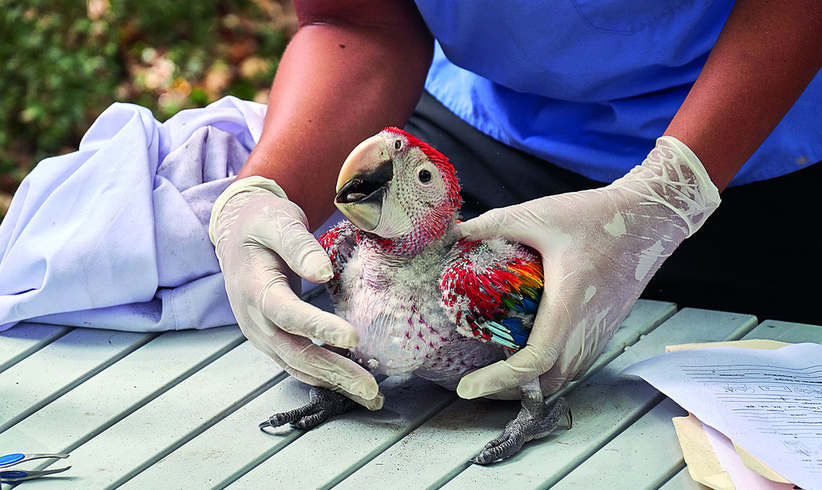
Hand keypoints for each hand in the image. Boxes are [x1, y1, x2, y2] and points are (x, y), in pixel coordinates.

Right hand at [209, 176, 382, 409]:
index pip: (287, 313)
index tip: (352, 336)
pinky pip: (297, 363)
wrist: (237, 234)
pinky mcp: (272, 339)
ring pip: (297, 365)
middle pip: (294, 352)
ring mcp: (261, 333)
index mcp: (254, 287)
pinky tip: (350, 385)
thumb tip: (322, 271)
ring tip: (369, 396)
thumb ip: (298, 245)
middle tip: (370, 387)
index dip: (318, 327)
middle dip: (334, 371)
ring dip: (333, 382)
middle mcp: (254, 319)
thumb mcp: (277, 222)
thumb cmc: (261, 223)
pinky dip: (324, 376)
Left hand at [455, 137, 720, 398]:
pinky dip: (549, 372)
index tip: (466, 387)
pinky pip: (575, 365)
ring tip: (495, 373)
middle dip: (508, 391)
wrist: (648, 219)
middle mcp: (586, 327)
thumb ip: (494, 223)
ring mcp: (599, 332)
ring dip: (531, 385)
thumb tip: (455, 231)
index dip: (498, 380)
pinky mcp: (604, 328)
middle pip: (548, 383)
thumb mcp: (538, 215)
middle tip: (475, 383)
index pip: (534, 360)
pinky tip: (526, 354)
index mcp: (568, 303)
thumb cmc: (596, 216)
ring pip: (564, 378)